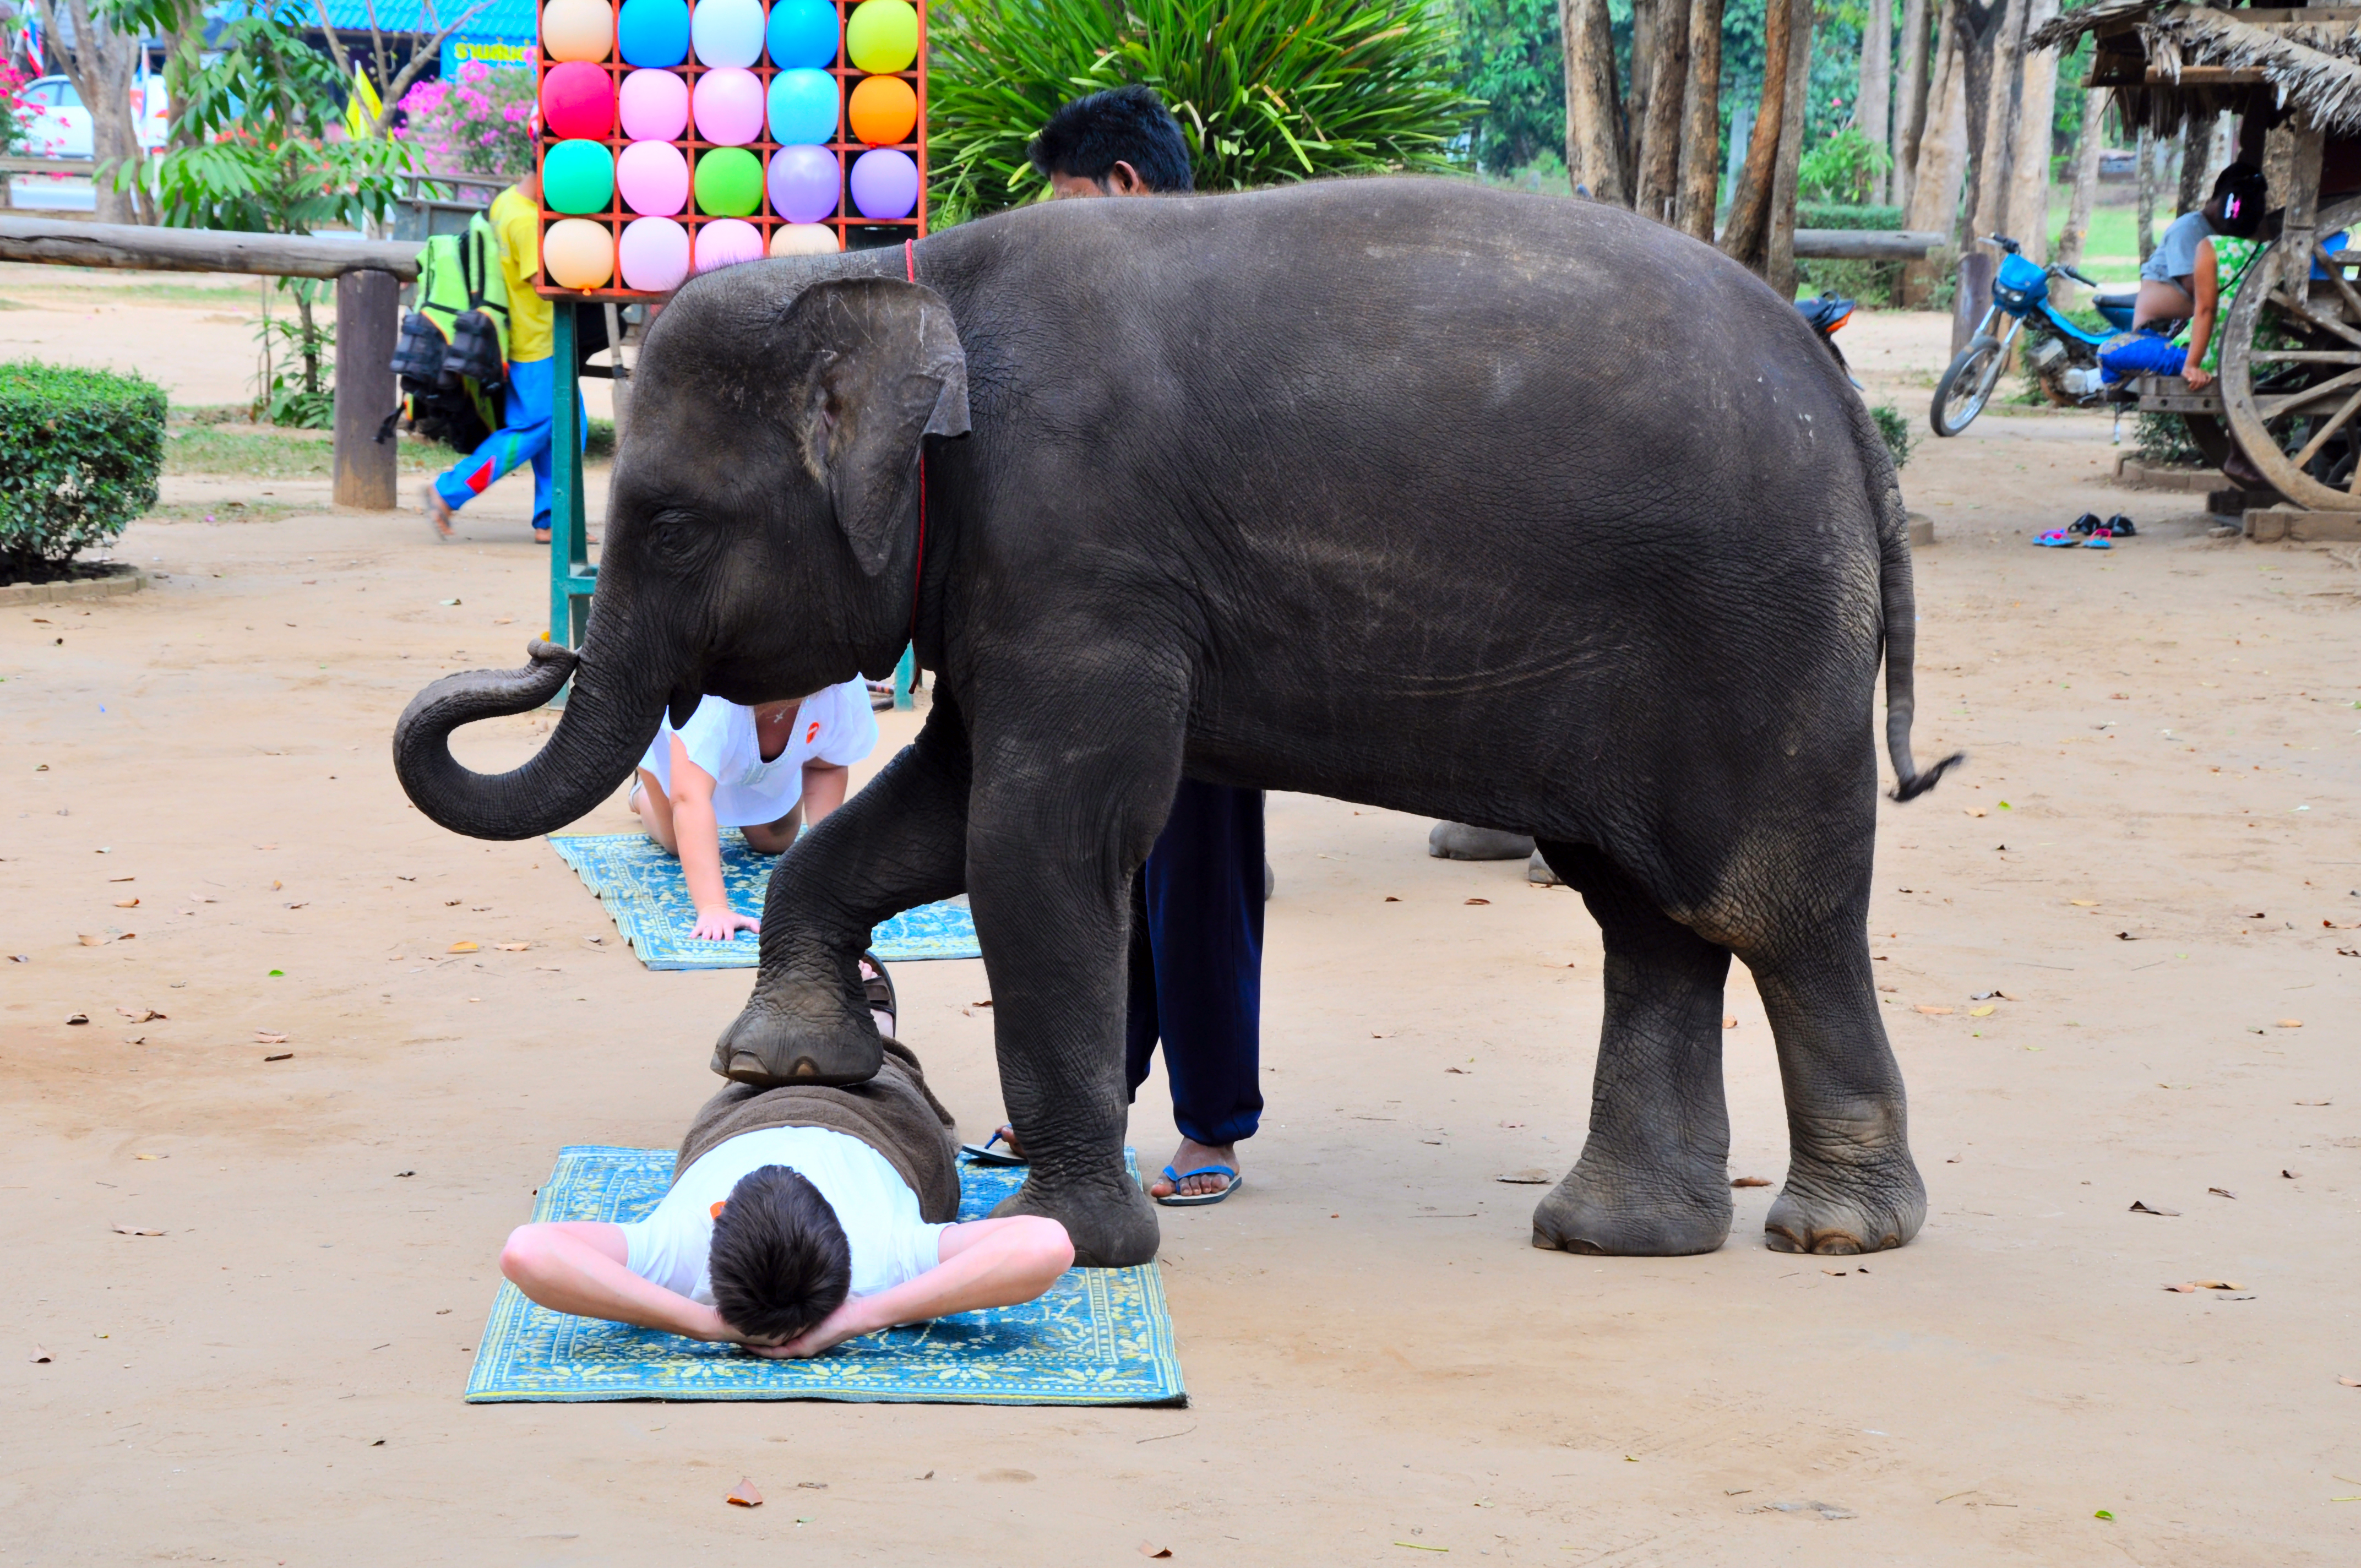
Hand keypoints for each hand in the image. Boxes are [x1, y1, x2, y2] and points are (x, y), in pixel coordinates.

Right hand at [688, 908, 759, 940]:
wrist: (714, 908)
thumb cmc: (730, 918)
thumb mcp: (741, 919)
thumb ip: (752, 923)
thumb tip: (760, 931)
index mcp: (728, 923)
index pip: (729, 929)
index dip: (729, 933)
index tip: (729, 938)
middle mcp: (717, 924)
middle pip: (717, 930)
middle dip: (717, 934)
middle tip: (716, 938)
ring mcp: (708, 925)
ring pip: (706, 930)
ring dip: (705, 934)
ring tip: (704, 939)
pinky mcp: (700, 926)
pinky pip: (696, 930)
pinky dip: (693, 933)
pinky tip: (691, 938)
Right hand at [745, 1296, 876, 1358]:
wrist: (856, 1314)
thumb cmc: (840, 1304)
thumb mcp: (814, 1297)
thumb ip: (801, 1293)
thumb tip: (790, 1279)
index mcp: (800, 1331)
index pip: (775, 1333)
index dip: (759, 1329)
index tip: (744, 1321)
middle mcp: (798, 1342)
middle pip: (769, 1343)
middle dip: (751, 1338)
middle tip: (733, 1332)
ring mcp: (800, 1347)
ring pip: (770, 1350)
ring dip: (753, 1345)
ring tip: (735, 1338)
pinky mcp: (802, 1347)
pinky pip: (778, 1352)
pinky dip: (763, 1349)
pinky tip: (748, 1343)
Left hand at [2184, 364, 2212, 389]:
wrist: (2190, 365)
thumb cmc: (2186, 371)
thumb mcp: (2183, 373)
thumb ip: (2186, 376)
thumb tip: (2190, 380)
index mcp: (2194, 371)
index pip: (2195, 380)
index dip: (2192, 385)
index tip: (2189, 387)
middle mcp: (2200, 371)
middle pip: (2200, 381)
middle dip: (2196, 386)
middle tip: (2193, 389)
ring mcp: (2203, 371)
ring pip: (2204, 380)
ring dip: (2201, 386)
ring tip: (2196, 388)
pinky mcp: (2206, 372)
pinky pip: (2210, 377)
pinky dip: (2208, 381)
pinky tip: (2205, 384)